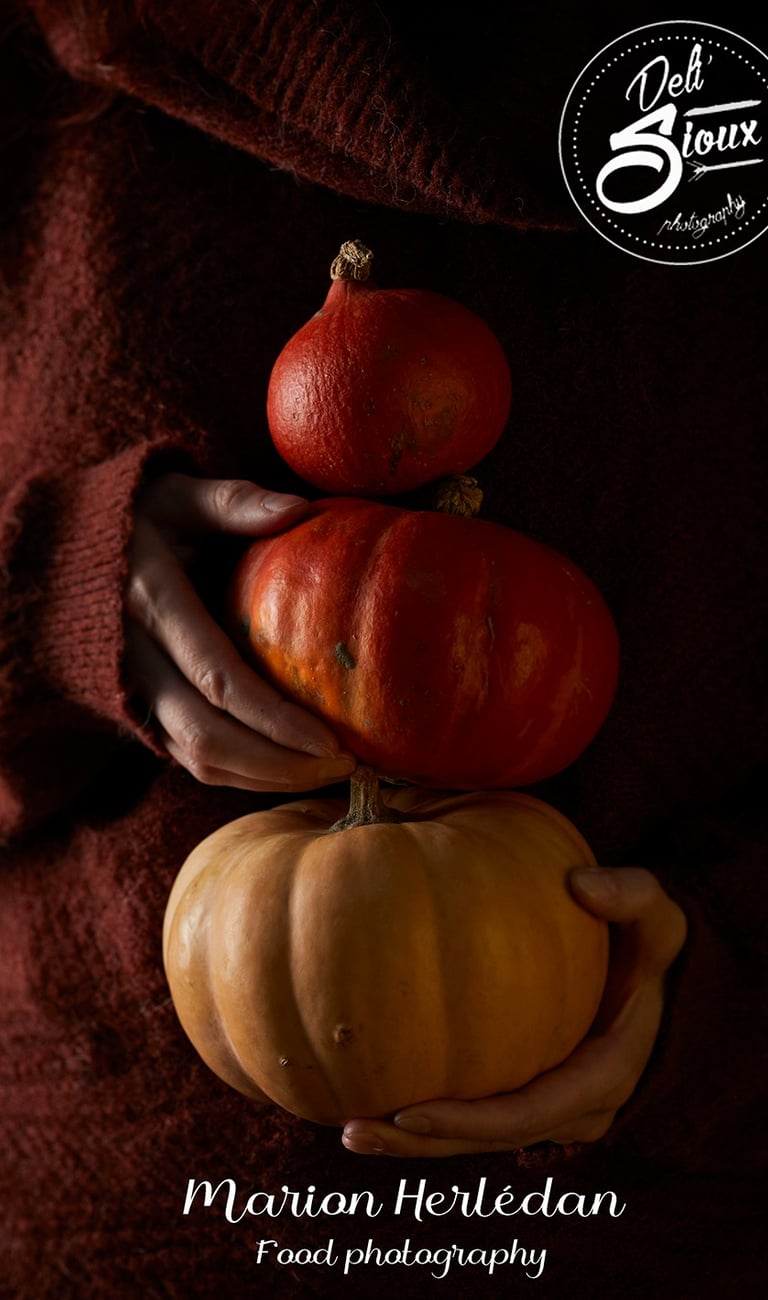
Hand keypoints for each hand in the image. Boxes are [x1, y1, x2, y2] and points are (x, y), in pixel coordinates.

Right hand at [125, 472, 355, 791]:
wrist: (59, 552)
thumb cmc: (137, 516)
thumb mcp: (178, 494)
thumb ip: (235, 501)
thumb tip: (300, 509)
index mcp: (150, 601)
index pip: (216, 677)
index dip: (273, 719)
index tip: (331, 740)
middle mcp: (134, 657)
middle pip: (207, 736)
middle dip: (279, 765)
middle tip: (346, 765)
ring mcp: (131, 691)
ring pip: (196, 759)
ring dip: (265, 779)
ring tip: (330, 772)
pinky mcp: (136, 710)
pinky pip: (189, 758)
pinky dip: (241, 775)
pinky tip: (292, 768)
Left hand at [342, 867, 686, 1156]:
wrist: (662, 973)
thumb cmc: (652, 943)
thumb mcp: (658, 915)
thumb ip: (630, 894)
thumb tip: (583, 884)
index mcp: (602, 1076)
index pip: (525, 1115)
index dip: (465, 1121)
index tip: (407, 1110)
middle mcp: (573, 1107)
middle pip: (486, 1140)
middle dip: (420, 1141)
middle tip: (354, 1129)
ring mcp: (549, 1106)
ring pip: (474, 1136)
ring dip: (412, 1138)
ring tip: (347, 1127)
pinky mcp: (527, 1090)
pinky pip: (473, 1110)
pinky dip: (426, 1109)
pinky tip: (370, 1088)